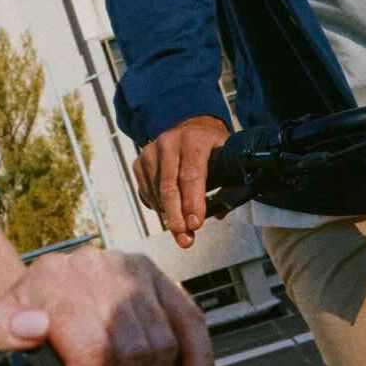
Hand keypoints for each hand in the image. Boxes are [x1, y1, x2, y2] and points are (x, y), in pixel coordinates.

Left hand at [0, 248, 214, 365]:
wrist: (20, 300)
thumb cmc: (2, 326)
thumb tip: (33, 327)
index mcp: (52, 279)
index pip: (91, 347)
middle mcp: (94, 267)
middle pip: (131, 350)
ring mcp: (129, 270)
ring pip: (162, 343)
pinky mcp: (155, 278)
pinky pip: (191, 320)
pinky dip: (200, 360)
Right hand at [135, 115, 230, 247]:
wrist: (188, 126)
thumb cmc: (210, 146)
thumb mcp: (224, 156)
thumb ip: (226, 182)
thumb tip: (218, 214)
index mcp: (194, 140)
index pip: (191, 174)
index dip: (193, 202)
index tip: (195, 224)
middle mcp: (169, 143)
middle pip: (169, 187)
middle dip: (177, 217)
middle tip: (185, 239)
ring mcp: (151, 152)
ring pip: (157, 192)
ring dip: (168, 216)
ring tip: (181, 233)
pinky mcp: (139, 162)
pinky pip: (147, 192)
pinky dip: (158, 206)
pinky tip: (170, 214)